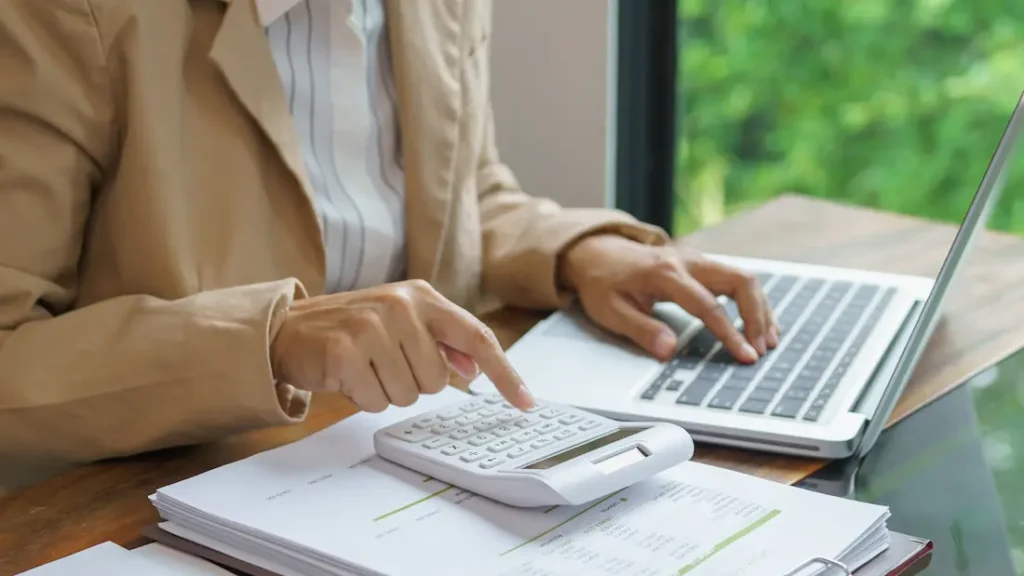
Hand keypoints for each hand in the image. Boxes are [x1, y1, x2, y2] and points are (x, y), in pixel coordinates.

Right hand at [270, 279, 533, 411]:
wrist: (288, 328)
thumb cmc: (351, 329)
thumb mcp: (400, 323)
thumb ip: (440, 341)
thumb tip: (474, 367)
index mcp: (422, 296)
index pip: (476, 337)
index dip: (505, 373)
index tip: (526, 402)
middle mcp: (401, 305)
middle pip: (439, 380)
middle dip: (413, 382)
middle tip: (383, 363)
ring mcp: (372, 326)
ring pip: (409, 394)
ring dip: (386, 391)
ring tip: (364, 367)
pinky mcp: (346, 351)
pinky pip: (377, 400)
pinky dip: (363, 397)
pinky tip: (347, 376)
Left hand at [558, 235, 778, 362]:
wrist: (596, 252)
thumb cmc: (602, 283)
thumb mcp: (610, 311)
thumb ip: (641, 330)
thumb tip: (669, 350)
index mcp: (665, 273)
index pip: (708, 305)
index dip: (730, 333)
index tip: (746, 356)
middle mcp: (687, 261)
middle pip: (739, 281)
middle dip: (756, 316)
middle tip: (761, 349)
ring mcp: (696, 260)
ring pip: (743, 277)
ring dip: (760, 308)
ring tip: (768, 340)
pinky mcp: (701, 265)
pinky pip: (736, 279)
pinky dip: (752, 301)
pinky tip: (760, 323)